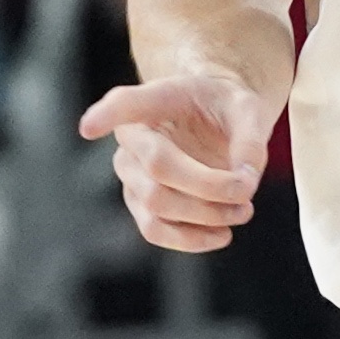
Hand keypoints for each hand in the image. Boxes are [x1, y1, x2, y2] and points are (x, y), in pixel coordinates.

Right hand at [79, 76, 272, 252]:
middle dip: (210, 187)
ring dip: (204, 216)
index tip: (89, 128)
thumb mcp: (250, 108)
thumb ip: (251, 138)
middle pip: (159, 168)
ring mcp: (132, 172)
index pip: (124, 104)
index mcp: (156, 99)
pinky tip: (221, 234)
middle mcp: (134, 137)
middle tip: (246, 190)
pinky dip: (190, 239)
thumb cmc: (228, 108)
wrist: (219, 122)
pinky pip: (155, 229)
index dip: (106, 116)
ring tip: (242, 212)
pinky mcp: (141, 202)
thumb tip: (245, 180)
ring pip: (156, 204)